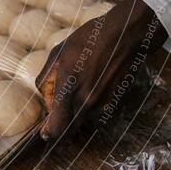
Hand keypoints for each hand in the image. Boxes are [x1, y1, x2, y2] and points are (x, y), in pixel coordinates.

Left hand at [36, 0, 167, 140]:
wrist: (126, 35)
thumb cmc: (89, 39)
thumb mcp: (58, 53)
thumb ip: (47, 78)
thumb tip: (44, 97)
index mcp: (69, 87)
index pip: (57, 126)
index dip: (49, 133)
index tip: (44, 133)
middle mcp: (86, 100)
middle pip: (69, 129)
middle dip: (61, 124)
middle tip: (57, 112)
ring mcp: (103, 103)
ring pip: (83, 120)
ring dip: (76, 113)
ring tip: (78, 89)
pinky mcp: (115, 102)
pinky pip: (96, 113)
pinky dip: (89, 107)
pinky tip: (91, 87)